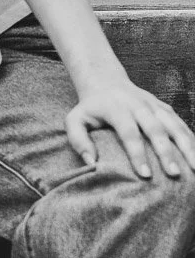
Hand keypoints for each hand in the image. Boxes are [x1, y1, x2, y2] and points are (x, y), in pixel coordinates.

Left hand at [66, 80, 194, 179]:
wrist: (106, 81)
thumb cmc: (90, 108)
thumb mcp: (75, 119)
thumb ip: (78, 139)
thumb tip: (91, 162)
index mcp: (117, 108)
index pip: (129, 132)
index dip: (137, 153)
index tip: (145, 175)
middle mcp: (139, 105)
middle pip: (155, 128)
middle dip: (166, 152)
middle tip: (173, 174)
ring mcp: (154, 105)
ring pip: (174, 124)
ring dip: (187, 146)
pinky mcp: (165, 108)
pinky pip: (181, 124)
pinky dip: (192, 139)